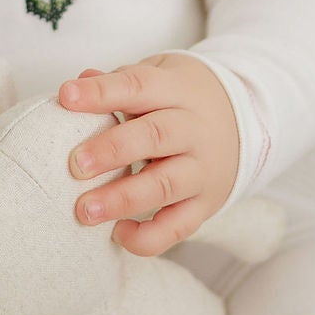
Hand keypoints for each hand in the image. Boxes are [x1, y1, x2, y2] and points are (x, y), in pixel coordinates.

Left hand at [58, 54, 241, 257]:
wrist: (248, 119)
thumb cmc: (183, 99)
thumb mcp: (159, 77)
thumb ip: (119, 83)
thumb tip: (77, 85)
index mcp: (177, 90)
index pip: (138, 86)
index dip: (102, 93)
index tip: (66, 97)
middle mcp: (193, 130)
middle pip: (155, 136)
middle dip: (113, 150)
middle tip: (76, 164)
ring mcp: (202, 170)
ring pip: (165, 185)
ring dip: (123, 199)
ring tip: (86, 210)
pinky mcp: (205, 205)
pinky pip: (178, 227)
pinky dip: (148, 237)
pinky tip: (118, 234)